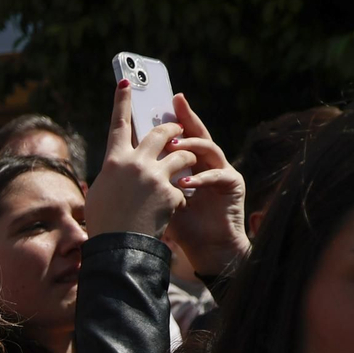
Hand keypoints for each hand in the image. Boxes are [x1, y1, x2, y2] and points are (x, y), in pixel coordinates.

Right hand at [84, 80, 194, 238]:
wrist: (118, 249)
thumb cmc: (105, 225)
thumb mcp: (101, 194)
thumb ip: (114, 174)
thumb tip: (121, 167)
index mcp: (113, 161)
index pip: (118, 124)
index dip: (122, 102)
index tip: (126, 82)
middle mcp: (134, 162)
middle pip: (159, 134)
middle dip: (172, 130)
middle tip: (178, 130)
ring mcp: (153, 176)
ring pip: (181, 155)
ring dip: (186, 159)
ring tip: (187, 167)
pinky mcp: (170, 191)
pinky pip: (182, 186)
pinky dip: (180, 196)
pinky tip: (173, 209)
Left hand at [165, 93, 251, 275]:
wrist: (207, 251)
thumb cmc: (182, 228)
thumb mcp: (159, 199)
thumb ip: (149, 180)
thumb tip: (119, 164)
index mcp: (190, 163)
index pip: (179, 136)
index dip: (171, 118)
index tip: (159, 101)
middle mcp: (208, 162)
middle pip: (197, 133)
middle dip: (185, 118)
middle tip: (174, 104)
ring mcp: (223, 170)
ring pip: (208, 148)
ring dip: (190, 146)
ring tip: (173, 145)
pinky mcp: (234, 183)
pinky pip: (216, 175)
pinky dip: (199, 178)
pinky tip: (184, 182)